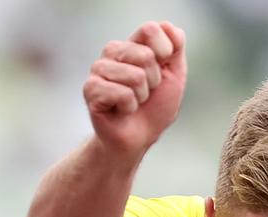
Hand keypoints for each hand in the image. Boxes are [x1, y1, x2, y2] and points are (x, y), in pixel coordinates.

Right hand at [83, 21, 186, 155]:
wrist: (138, 139)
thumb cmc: (153, 109)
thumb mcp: (174, 77)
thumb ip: (176, 49)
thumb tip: (170, 27)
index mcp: (131, 44)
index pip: (150, 30)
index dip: (164, 53)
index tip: (161, 73)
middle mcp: (112, 52)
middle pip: (145, 55)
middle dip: (153, 81)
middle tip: (144, 94)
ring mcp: (98, 69)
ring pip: (135, 76)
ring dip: (141, 96)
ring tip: (133, 102)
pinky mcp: (91, 89)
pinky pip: (123, 94)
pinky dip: (129, 107)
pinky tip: (121, 111)